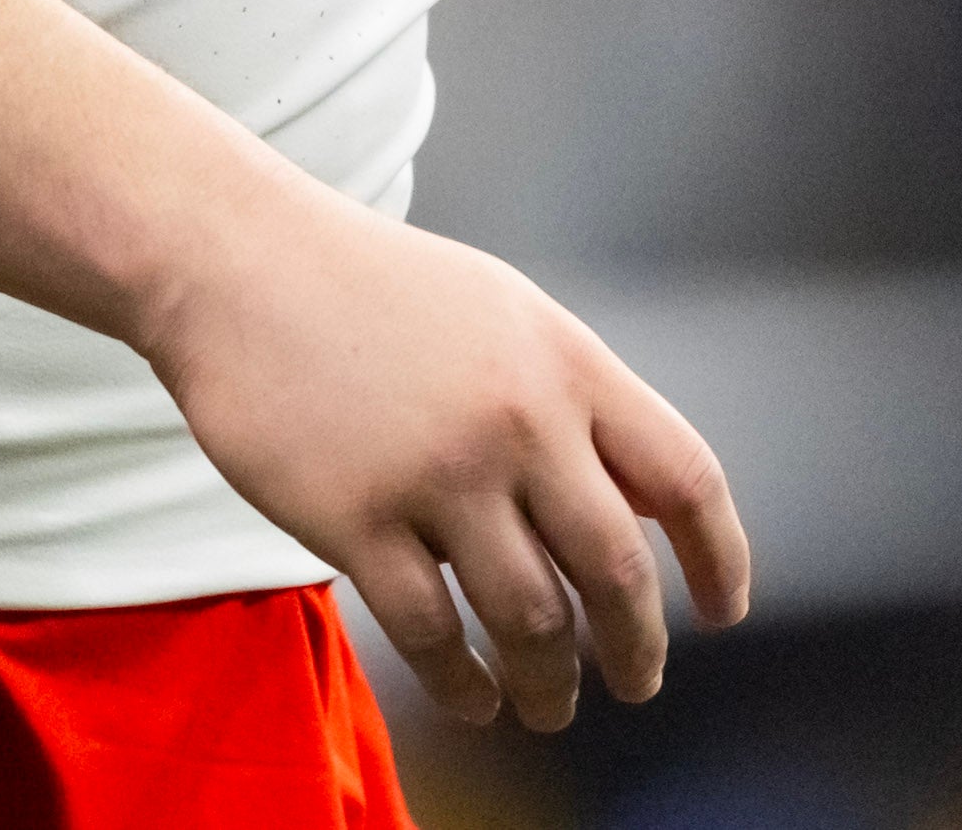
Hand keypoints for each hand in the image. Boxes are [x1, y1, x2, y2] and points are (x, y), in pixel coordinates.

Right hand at [137, 189, 753, 730]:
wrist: (235, 258)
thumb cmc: (370, 290)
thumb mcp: (503, 314)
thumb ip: (577, 400)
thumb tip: (652, 508)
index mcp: (566, 361)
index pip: (684, 477)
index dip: (721, 558)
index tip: (726, 613)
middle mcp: (517, 418)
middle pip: (616, 570)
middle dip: (637, 647)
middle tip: (637, 681)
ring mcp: (436, 471)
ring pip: (531, 619)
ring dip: (551, 681)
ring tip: (547, 704)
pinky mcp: (354, 518)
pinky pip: (433, 635)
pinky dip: (465, 684)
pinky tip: (474, 696)